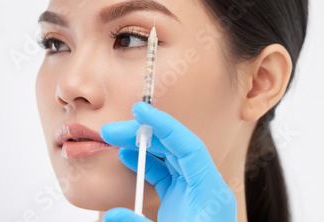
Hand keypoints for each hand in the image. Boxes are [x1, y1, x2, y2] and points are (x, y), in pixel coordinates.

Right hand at [100, 101, 236, 221]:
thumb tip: (114, 214)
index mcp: (210, 193)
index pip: (189, 147)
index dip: (165, 126)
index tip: (140, 112)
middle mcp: (204, 187)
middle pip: (176, 149)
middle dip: (145, 135)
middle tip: (113, 130)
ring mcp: (194, 193)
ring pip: (170, 159)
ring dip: (144, 147)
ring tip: (117, 139)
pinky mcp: (184, 201)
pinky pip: (166, 174)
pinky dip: (147, 164)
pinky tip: (128, 158)